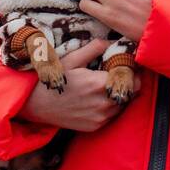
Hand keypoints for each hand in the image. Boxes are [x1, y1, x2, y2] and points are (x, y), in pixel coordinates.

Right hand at [15, 37, 142, 132]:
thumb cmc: (54, 79)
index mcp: (99, 84)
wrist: (36, 105)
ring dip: (120, 95)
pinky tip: (99, 98)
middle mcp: (103, 103)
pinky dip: (110, 107)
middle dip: (128, 83)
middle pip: (131, 93)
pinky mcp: (94, 126)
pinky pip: (111, 116)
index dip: (133, 72)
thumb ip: (94, 48)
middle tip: (120, 75)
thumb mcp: (71, 59)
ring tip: (108, 86)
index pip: (132, 80)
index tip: (129, 66)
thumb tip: (111, 42)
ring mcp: (99, 118)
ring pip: (122, 105)